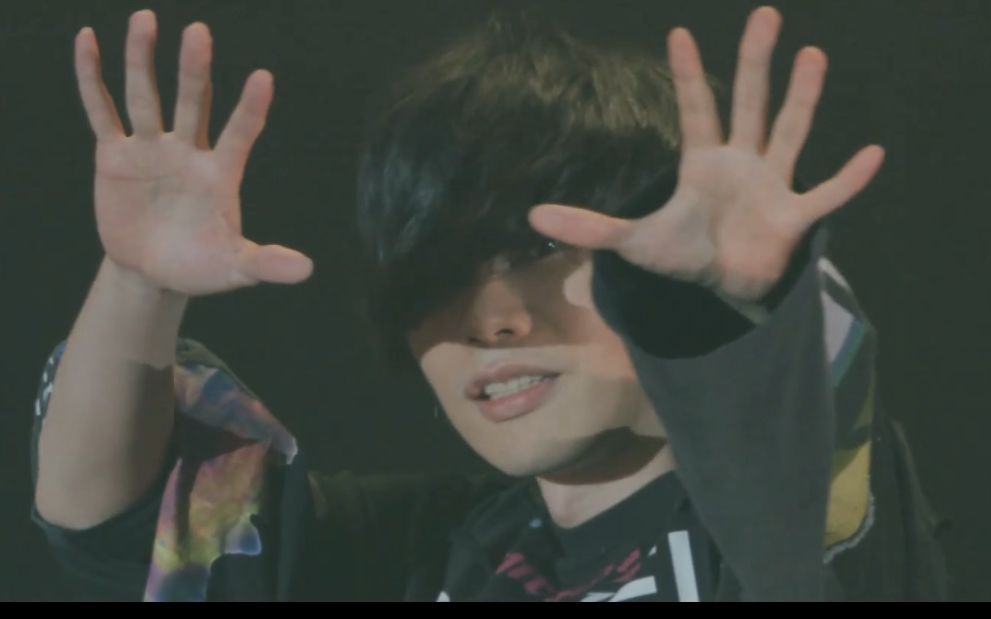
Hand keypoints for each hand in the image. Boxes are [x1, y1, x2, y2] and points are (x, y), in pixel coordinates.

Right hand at [77, 10, 312, 295]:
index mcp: (221, 173)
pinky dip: (92, 80)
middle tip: (199, 32)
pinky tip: (88, 43)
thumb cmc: (201, 265)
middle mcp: (189, 152)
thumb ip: (266, 264)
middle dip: (195, 70)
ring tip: (146, 19)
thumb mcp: (235, 268)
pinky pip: (101, 112)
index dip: (251, 108)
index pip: (241, 133)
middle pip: (194, 103)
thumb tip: (307, 271)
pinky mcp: (115, 155)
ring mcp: (151, 149)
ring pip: (147, 97)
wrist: (153, 272)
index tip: (263, 77)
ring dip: (143, 61)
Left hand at [529, 6, 882, 302]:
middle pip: (749, 103)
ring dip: (802, 98)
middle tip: (765, 14)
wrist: (722, 290)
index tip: (679, 33)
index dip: (687, 74)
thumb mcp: (632, 241)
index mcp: (703, 163)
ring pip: (789, 133)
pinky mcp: (795, 217)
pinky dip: (849, 179)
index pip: (695, 109)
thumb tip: (532, 217)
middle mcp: (741, 163)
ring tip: (813, 54)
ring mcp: (772, 186)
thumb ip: (589, 227)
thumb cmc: (683, 257)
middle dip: (755, 62)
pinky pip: (827, 195)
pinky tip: (875, 154)